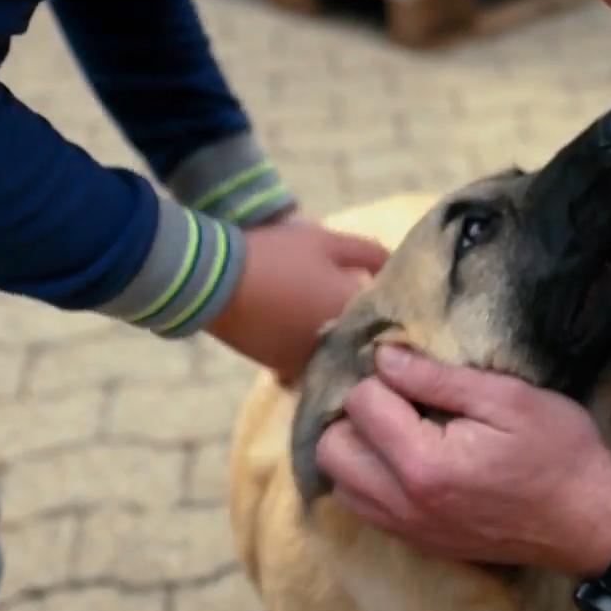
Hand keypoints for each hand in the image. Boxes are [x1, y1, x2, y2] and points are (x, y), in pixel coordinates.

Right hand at [205, 214, 387, 383]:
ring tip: (332, 316)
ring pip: (341, 356)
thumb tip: (396, 265)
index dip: (397, 307)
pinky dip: (315, 350)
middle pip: (369, 343)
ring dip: (342, 342)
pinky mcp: (284, 369)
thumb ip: (372, 254)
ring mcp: (311, 363)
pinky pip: (312, 363)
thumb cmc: (277, 256)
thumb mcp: (328, 242)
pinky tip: (305, 328)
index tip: (394, 296)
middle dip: (372, 328)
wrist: (213, 282)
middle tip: (366, 306)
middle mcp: (340, 348)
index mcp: (356, 316)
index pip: (396, 318)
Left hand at [316, 345, 610, 575]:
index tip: (417, 374)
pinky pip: (365, 509)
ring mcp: (407, 530)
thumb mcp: (507, 399)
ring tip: (398, 429)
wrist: (589, 522)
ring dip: (358, 450)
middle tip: (396, 399)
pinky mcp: (419, 544)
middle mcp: (402, 504)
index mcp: (422, 463)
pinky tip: (406, 460)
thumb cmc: (560, 453)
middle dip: (355, 415)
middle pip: (332, 448)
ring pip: (340, 484)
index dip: (384, 378)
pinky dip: (369, 480)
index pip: (360, 404)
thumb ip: (437, 379)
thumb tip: (384, 357)